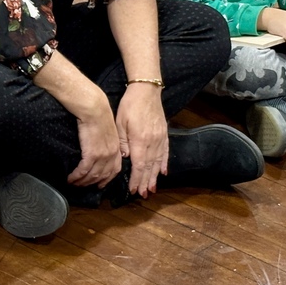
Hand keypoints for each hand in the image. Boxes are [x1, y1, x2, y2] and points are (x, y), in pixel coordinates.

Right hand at [66, 89, 121, 188]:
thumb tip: (100, 147)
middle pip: (102, 176)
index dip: (106, 179)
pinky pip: (83, 170)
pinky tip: (70, 178)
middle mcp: (111, 155)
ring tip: (74, 183)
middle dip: (92, 183)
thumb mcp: (109, 130)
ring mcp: (102, 156)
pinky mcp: (91, 154)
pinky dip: (76, 177)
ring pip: (92, 176)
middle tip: (82, 186)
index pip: (114, 170)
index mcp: (117, 149)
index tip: (99, 184)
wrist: (94, 109)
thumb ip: (107, 142)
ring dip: (82, 182)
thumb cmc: (99, 115)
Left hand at [115, 83, 167, 197]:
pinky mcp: (164, 134)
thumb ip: (123, 141)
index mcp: (140, 140)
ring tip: (152, 189)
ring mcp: (160, 138)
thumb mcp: (120, 121)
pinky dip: (164, 163)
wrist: (146, 90)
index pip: (139, 165)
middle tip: (144, 195)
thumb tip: (126, 158)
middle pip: (149, 167)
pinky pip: (165, 152)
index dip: (137, 179)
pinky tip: (163, 172)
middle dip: (146, 182)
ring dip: (155, 177)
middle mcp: (152, 142)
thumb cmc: (130, 105)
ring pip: (158, 162)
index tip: (134, 190)